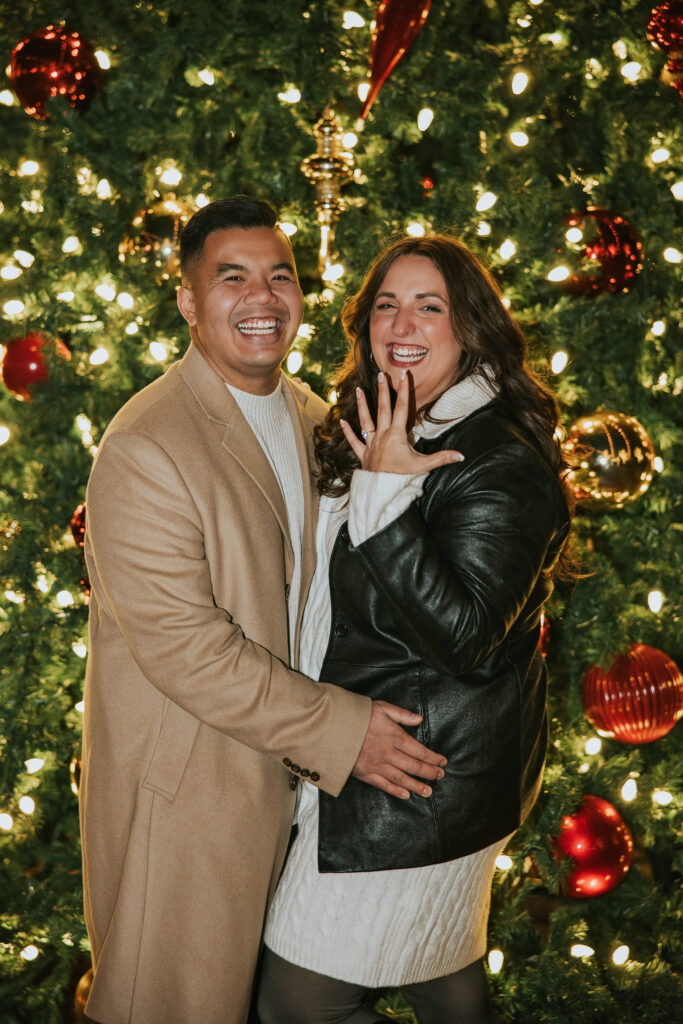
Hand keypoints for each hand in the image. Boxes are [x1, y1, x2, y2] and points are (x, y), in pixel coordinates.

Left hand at [340, 370, 463, 473]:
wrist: (382, 492)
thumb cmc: (403, 478)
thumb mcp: (423, 466)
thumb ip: (442, 458)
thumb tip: (461, 456)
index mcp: (396, 435)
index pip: (402, 408)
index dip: (404, 391)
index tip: (404, 375)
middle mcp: (382, 436)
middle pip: (383, 409)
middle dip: (383, 390)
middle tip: (381, 374)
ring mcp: (371, 444)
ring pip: (365, 421)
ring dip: (362, 405)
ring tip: (359, 390)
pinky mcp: (363, 454)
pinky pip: (354, 441)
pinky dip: (348, 431)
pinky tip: (341, 421)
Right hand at [352, 700, 446, 798]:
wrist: (332, 727)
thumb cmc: (357, 715)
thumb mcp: (382, 707)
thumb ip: (402, 714)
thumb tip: (420, 719)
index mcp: (394, 736)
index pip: (420, 751)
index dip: (433, 758)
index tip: (442, 761)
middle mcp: (389, 753)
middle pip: (414, 766)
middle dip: (430, 772)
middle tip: (440, 776)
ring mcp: (377, 765)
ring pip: (402, 779)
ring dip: (417, 785)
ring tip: (429, 791)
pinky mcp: (365, 773)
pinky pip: (384, 785)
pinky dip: (396, 790)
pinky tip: (406, 794)